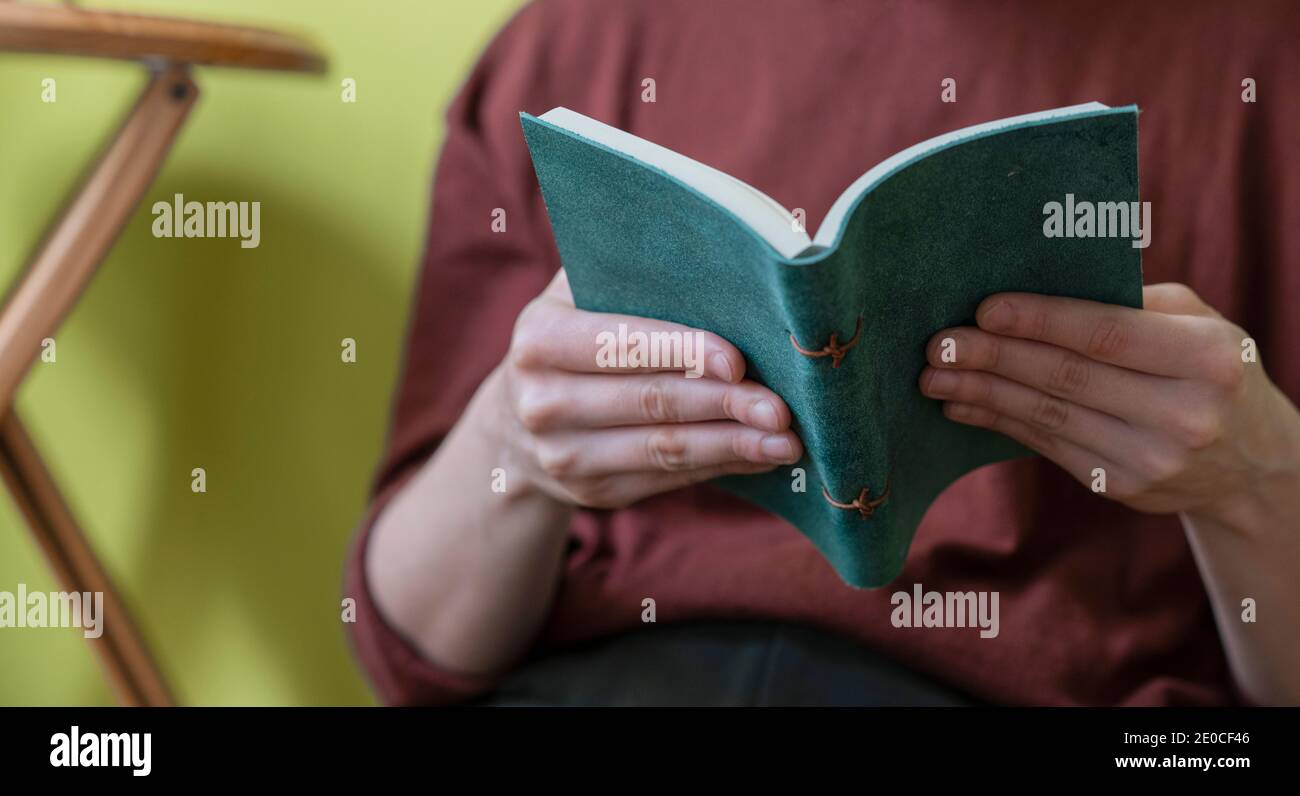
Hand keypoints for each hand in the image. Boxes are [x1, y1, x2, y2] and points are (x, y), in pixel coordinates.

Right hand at [486, 271, 803, 508]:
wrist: (514, 422)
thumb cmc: (571, 337)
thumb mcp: (574, 297)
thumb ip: (626, 277)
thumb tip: (721, 266)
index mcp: (539, 341)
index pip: (621, 345)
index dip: (682, 353)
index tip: (738, 361)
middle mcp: (543, 403)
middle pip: (651, 402)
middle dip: (723, 405)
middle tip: (780, 408)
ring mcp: (564, 456)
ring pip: (664, 449)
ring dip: (732, 446)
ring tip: (785, 442)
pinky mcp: (592, 493)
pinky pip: (667, 479)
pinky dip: (719, 466)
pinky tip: (759, 456)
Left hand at [919, 283, 1299, 523]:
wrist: (1253, 462)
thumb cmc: (1211, 370)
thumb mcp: (1200, 324)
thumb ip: (1134, 304)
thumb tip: (1044, 286)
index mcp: (1205, 358)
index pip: (1106, 335)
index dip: (1040, 321)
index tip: (985, 309)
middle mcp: (1182, 413)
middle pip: (1067, 377)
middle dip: (995, 358)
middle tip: (940, 344)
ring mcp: (1151, 458)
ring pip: (1048, 416)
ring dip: (982, 394)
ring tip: (933, 376)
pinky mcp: (1121, 486)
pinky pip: (1047, 445)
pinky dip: (999, 422)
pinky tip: (962, 405)